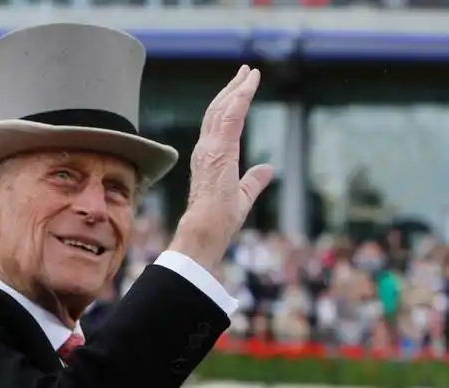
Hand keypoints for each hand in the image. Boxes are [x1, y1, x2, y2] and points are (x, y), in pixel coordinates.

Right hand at [170, 66, 274, 270]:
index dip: (229, 105)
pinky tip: (249, 83)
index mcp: (210, 159)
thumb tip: (268, 168)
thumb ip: (254, 180)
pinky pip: (230, 115)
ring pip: (223, 109)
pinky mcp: (219, 149)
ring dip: (237, 89)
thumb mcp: (242, 196)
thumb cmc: (219, 220)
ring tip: (249, 73)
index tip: (241, 89)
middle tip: (245, 72)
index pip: (219, 125)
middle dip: (231, 90)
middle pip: (217, 111)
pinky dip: (240, 96)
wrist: (206, 229)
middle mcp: (205, 149)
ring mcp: (210, 148)